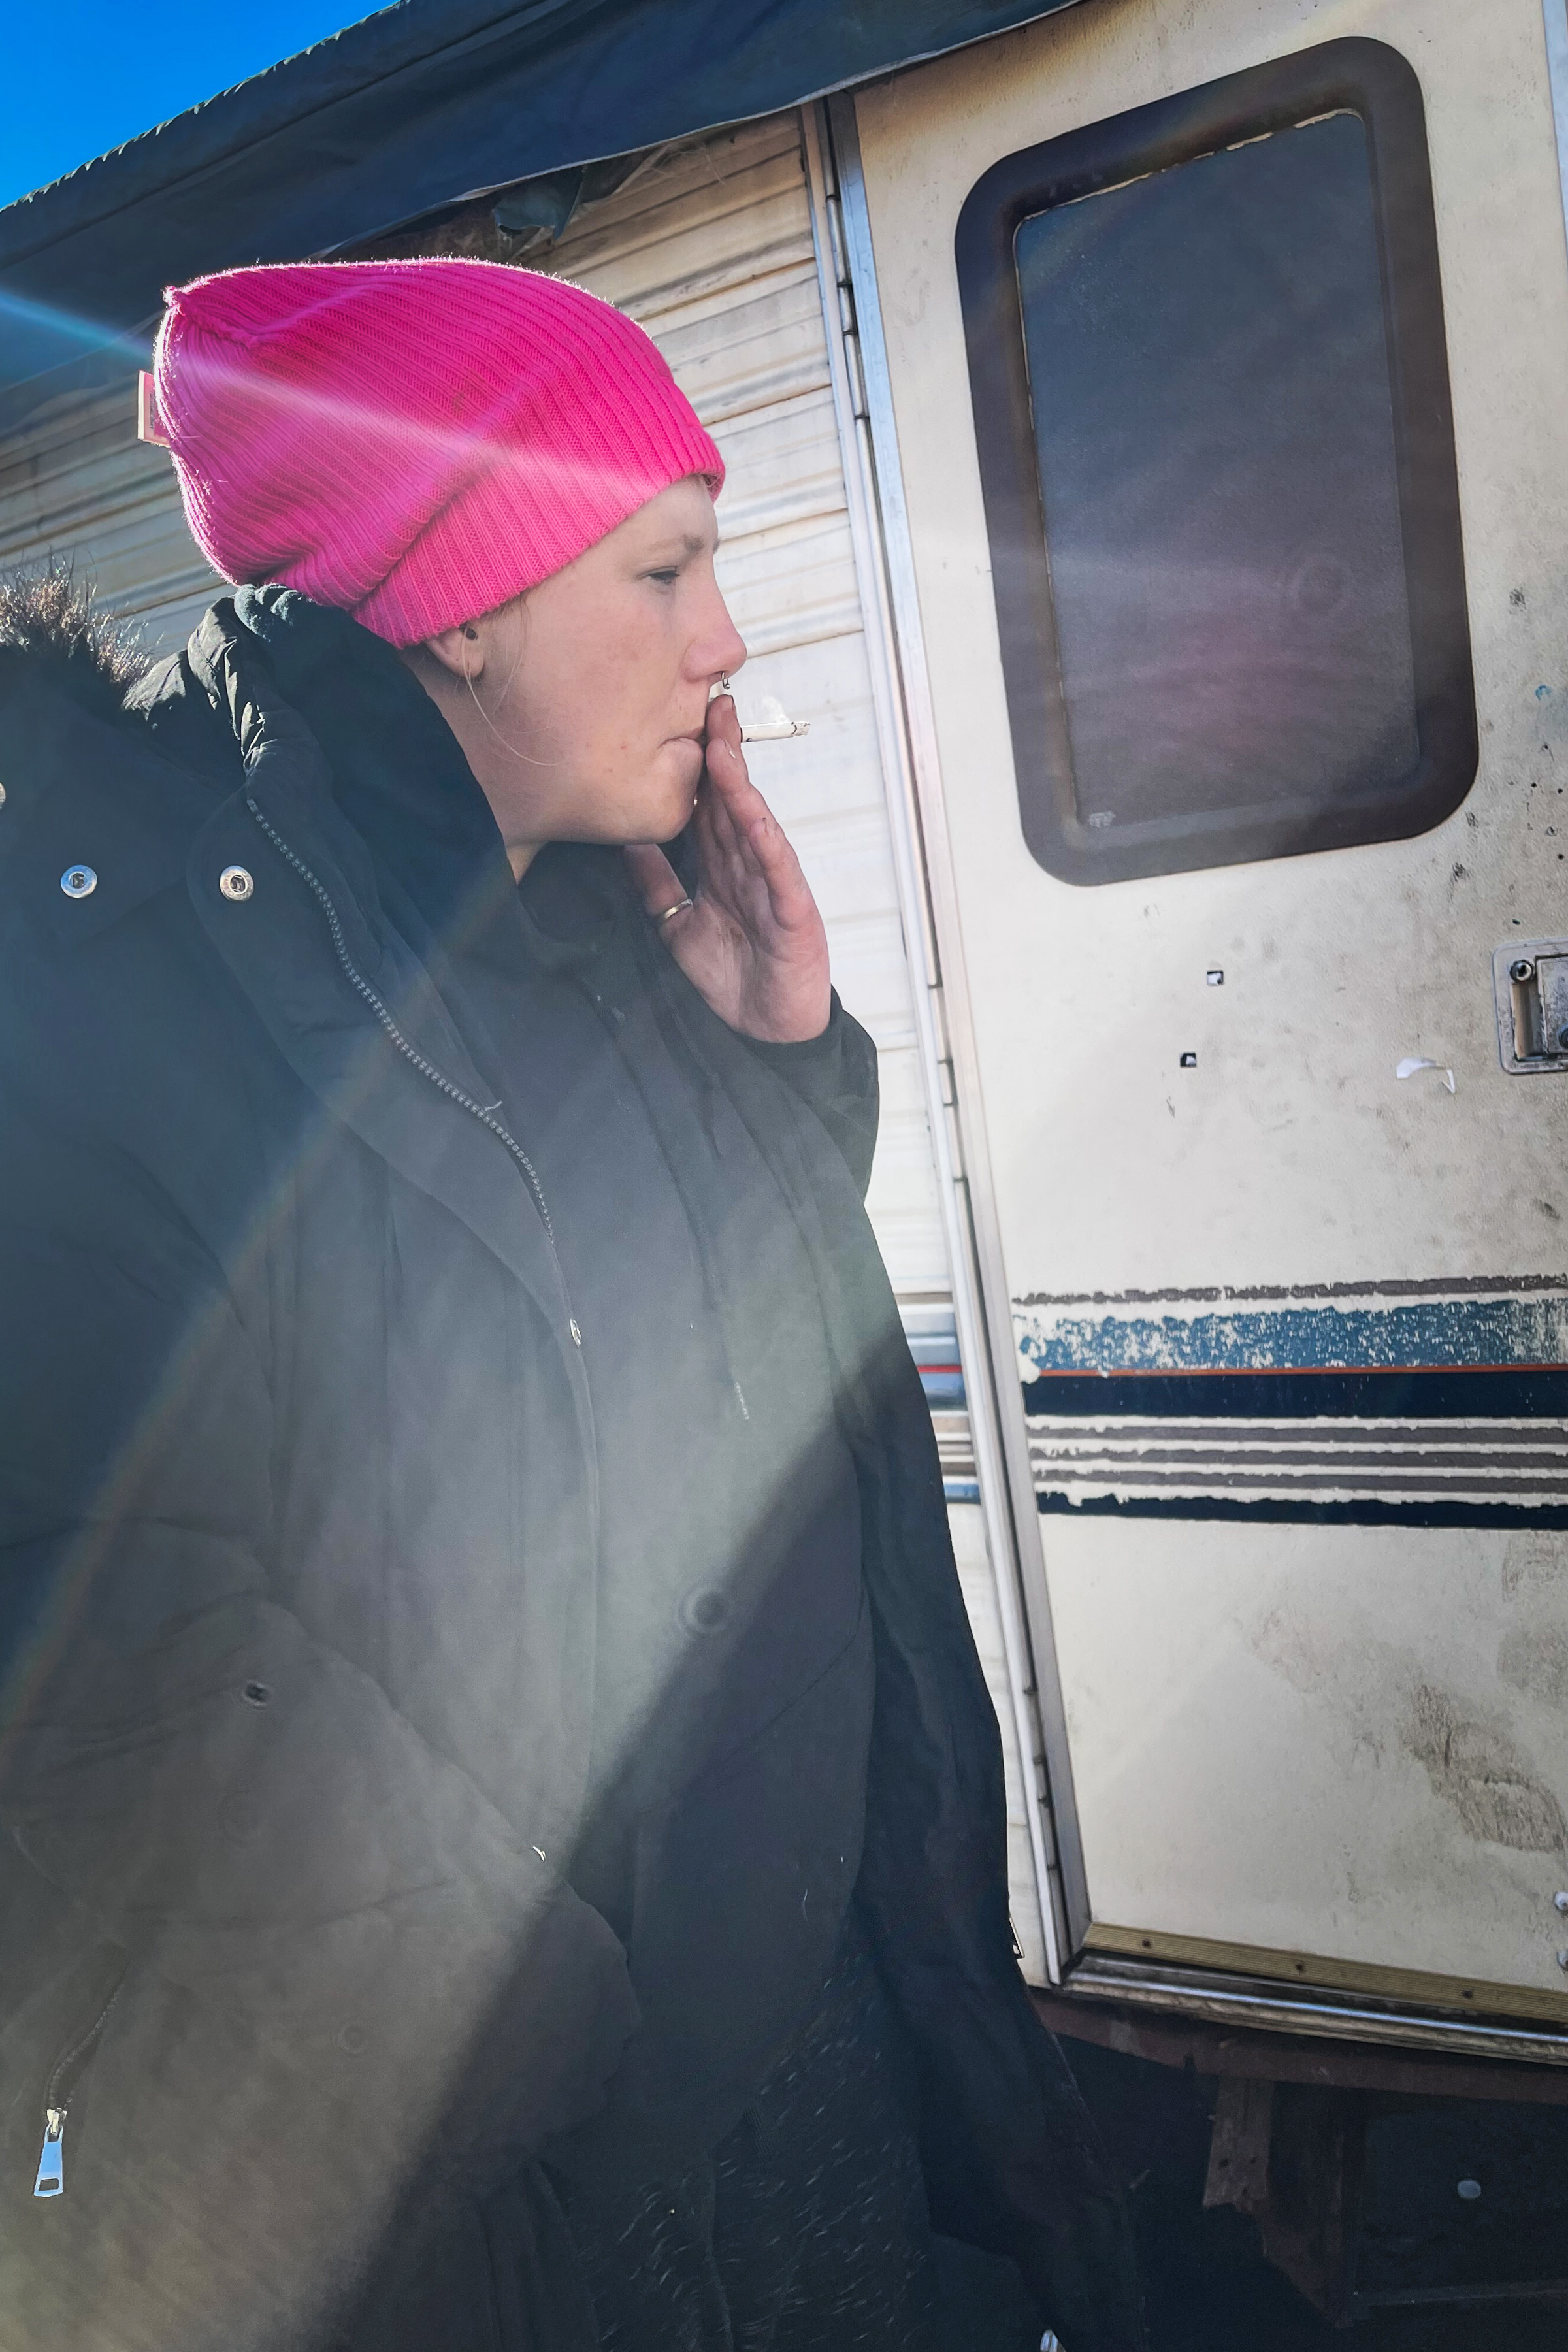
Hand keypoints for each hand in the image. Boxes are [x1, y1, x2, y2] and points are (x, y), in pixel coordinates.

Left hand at [624, 694, 830, 1042]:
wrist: (763, 1032)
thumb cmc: (730, 978)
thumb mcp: (677, 926)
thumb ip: (656, 885)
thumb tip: (627, 844)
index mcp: (722, 867)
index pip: (707, 806)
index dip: (695, 766)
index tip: (680, 721)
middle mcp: (748, 867)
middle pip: (732, 801)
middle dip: (722, 753)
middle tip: (710, 704)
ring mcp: (773, 886)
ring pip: (753, 826)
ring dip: (739, 786)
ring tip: (723, 745)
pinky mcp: (792, 913)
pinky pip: (777, 872)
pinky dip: (766, 842)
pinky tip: (753, 814)